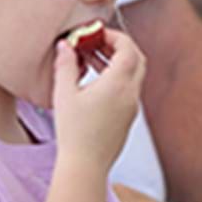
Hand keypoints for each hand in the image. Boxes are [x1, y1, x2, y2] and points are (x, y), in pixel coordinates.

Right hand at [52, 27, 144, 170]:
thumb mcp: (64, 94)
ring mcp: (133, 108)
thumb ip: (66, 65)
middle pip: (138, 59)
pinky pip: (130, 90)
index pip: (128, 48)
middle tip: (98, 43)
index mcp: (119, 84)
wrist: (86, 167)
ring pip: (135, 75)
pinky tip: (96, 83)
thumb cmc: (74, 133)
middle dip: (120, 46)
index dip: (114, 36)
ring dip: (118, 63)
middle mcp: (131, 94)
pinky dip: (118, 79)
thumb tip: (65, 45)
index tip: (96, 34)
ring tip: (93, 60)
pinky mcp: (129, 119)